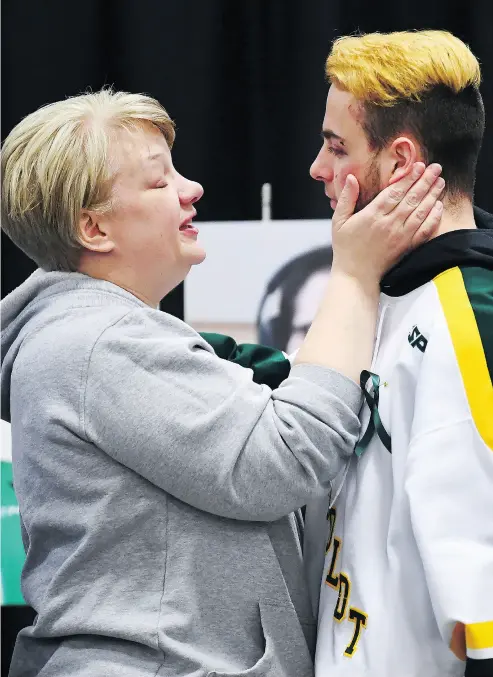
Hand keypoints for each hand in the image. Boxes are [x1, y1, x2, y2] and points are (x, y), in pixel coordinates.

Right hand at [331, 162, 443, 282]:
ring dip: (432, 195)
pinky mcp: (407, 247)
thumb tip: (352, 178)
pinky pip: (424, 230)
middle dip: (425, 181)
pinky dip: (434, 217)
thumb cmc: (345, 248)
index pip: (394, 192)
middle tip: (436, 168)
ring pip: (421, 212)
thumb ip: (346, 198)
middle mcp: (389, 224)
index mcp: (372, 216)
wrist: (356, 276)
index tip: (418, 165)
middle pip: (411, 199)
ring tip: (440, 182)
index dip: (408, 178)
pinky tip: (438, 206)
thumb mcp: (339, 221)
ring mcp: (400, 236)